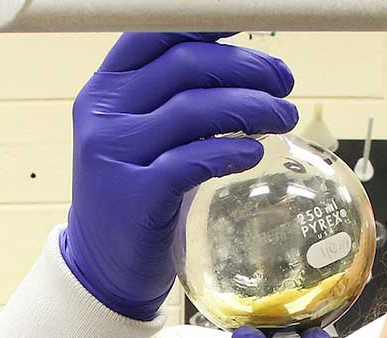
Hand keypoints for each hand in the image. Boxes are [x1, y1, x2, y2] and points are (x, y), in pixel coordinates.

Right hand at [61, 32, 298, 320]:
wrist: (103, 265)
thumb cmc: (138, 190)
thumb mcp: (143, 134)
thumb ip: (178, 97)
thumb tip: (250, 63)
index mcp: (105, 89)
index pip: (155, 34)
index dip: (206, 23)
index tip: (251, 22)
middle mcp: (102, 115)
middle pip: (184, 66)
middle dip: (246, 67)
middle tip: (284, 82)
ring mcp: (113, 155)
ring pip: (194, 110)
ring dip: (252, 108)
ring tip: (283, 116)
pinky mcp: (133, 195)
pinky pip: (193, 160)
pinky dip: (232, 150)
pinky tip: (255, 151)